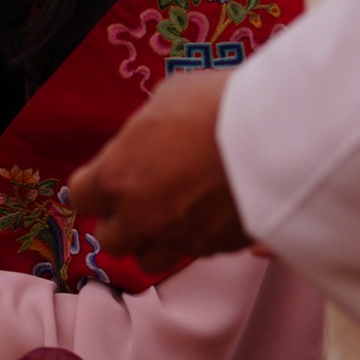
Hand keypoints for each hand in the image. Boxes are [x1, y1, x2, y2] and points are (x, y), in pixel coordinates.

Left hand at [68, 69, 250, 273]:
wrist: (279, 135)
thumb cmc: (215, 105)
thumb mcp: (166, 100)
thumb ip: (144, 132)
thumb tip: (146, 140)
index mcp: (116, 177)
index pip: (80, 198)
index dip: (92, 188)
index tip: (104, 178)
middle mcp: (141, 216)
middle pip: (111, 240)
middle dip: (120, 221)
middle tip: (138, 199)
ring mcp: (180, 238)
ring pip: (150, 260)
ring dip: (153, 240)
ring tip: (172, 215)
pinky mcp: (219, 249)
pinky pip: (196, 252)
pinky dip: (196, 238)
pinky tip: (210, 213)